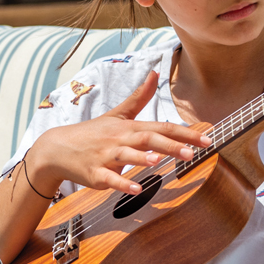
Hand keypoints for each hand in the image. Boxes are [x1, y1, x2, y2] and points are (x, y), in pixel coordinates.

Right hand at [26, 71, 211, 195]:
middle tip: (191, 153)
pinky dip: (122, 184)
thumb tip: (154, 73)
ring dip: (143, 159)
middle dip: (170, 146)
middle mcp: (121, 139)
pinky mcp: (95, 174)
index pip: (163, 127)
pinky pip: (109, 179)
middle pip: (148, 139)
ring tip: (159, 162)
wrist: (57, 148)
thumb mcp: (118, 114)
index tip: (207, 140)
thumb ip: (139, 97)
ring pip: (126, 156)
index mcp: (130, 127)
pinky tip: (137, 190)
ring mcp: (107, 156)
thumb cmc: (94, 132)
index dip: (186, 134)